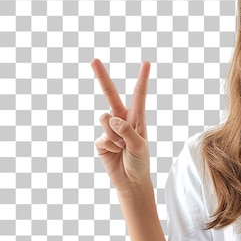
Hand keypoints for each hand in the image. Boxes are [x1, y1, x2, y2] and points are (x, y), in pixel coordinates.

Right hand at [92, 59, 150, 191]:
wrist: (131, 181)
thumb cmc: (140, 163)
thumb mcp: (139, 146)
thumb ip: (127, 131)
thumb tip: (111, 117)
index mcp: (137, 119)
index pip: (138, 95)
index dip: (142, 79)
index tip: (147, 63)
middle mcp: (122, 120)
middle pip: (110, 95)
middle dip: (101, 77)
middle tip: (93, 59)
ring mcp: (110, 130)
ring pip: (105, 120)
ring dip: (115, 136)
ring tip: (122, 148)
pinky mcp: (101, 141)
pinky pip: (102, 137)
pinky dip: (109, 146)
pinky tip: (115, 153)